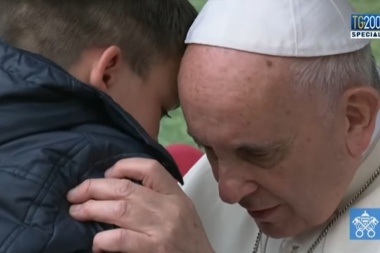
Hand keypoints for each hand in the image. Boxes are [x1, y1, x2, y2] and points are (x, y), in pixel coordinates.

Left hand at [67, 158, 214, 252]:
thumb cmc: (188, 239)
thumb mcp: (180, 209)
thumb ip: (157, 196)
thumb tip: (116, 187)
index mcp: (176, 195)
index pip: (150, 168)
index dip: (123, 166)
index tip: (107, 175)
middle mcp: (170, 208)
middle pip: (125, 188)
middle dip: (94, 188)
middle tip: (75, 194)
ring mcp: (163, 229)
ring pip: (119, 210)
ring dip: (91, 210)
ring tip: (76, 212)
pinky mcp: (155, 249)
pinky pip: (122, 239)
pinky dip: (103, 239)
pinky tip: (96, 241)